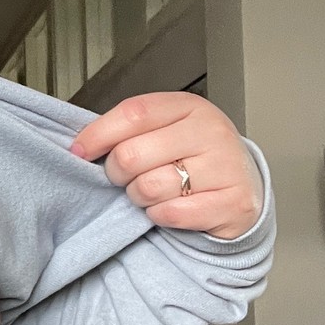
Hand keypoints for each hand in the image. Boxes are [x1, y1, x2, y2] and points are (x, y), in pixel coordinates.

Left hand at [70, 91, 263, 239]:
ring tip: (151, 192)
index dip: (99, 134)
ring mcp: (226, 167)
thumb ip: (130, 129)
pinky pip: (171, 214)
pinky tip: (169, 208)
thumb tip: (81, 144)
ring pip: (149, 187)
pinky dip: (160, 216)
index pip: (134, 113)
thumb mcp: (167, 129)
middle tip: (126, 177)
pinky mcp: (233, 203)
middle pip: (132, 154)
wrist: (244, 186)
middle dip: (117, 172)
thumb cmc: (194, 157)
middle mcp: (211, 132)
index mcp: (190, 107)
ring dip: (139, 197)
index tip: (80, 150)